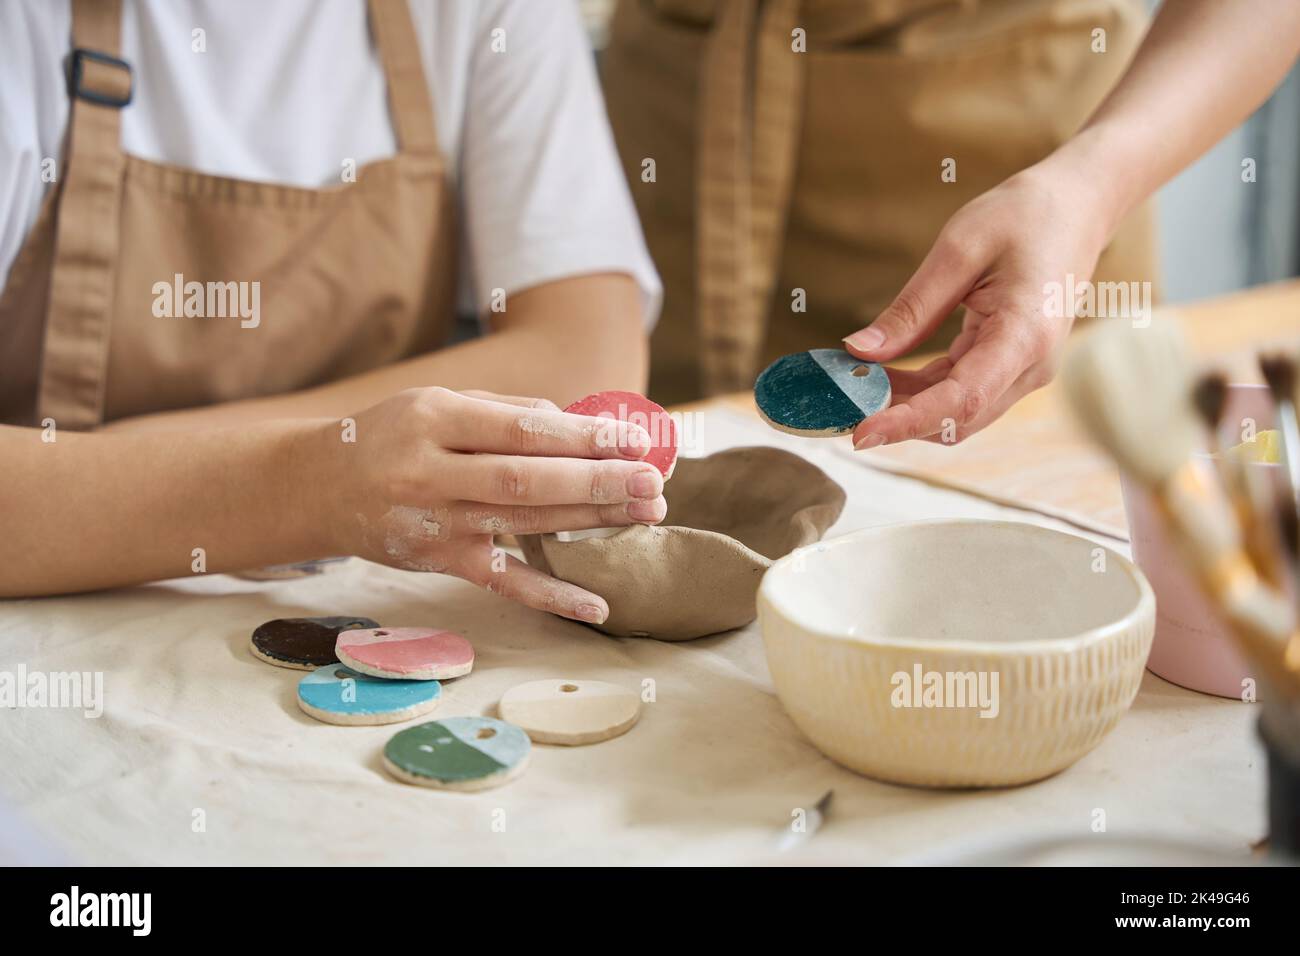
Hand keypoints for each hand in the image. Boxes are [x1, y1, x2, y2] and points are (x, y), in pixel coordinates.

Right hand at [318, 387, 666, 623]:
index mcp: (434, 418)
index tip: (634, 439)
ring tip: (645, 513)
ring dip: (591, 520)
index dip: (582, 436)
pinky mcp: (439, 563)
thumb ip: (506, 412)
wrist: (320, 485)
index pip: (522, 428)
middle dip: (597, 480)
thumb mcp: (437, 403)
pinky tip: (597, 605)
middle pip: (527, 478)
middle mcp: (431, 471)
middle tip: (653, 482)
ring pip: (522, 522)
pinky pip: (502, 581)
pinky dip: (551, 596)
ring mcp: (434, 522)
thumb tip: (581, 425)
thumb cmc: (393, 436)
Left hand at [842, 163, 1112, 446]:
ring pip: (956, 415)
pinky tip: (882, 375)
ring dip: (905, 408)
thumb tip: (859, 352)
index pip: (960, 400)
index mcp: (1024, 335)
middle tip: (838, 405)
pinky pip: (961, 394)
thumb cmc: (1025, 215)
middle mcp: (1031, 366)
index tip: (859, 433)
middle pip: (956, 420)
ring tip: (853, 387)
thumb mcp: (958, 249)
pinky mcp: (1012, 366)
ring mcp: (1025, 371)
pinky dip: (920, 393)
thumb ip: (911, 309)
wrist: (1079, 205)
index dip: (907, 422)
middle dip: (896, 420)